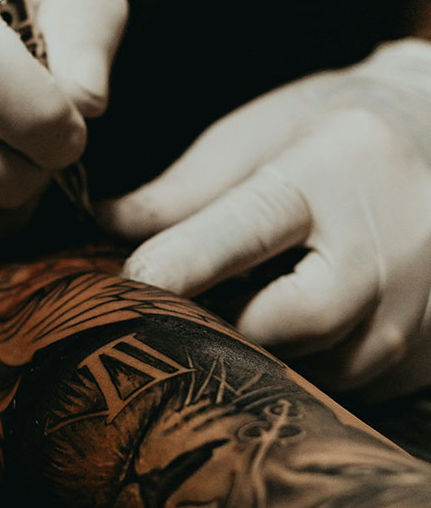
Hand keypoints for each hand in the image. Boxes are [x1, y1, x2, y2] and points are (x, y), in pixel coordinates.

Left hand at [97, 38, 430, 394]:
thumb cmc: (329, 128)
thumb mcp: (256, 135)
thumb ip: (182, 188)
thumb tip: (108, 226)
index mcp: (332, 169)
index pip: (248, 227)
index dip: (185, 262)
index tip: (133, 282)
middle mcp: (390, 239)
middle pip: (297, 319)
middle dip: (239, 322)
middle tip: (212, 303)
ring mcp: (426, 295)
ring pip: (330, 363)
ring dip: (280, 347)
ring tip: (270, 300)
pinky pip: (362, 380)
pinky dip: (322, 360)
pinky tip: (313, 317)